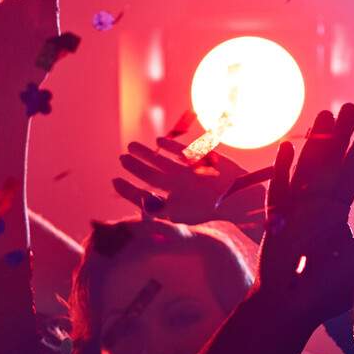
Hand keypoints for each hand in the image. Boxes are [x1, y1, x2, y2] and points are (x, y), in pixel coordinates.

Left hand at [115, 138, 267, 236]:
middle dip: (136, 166)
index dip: (129, 189)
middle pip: (152, 175)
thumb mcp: (180, 214)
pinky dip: (172, 147)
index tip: (113, 181)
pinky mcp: (202, 162)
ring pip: (163, 162)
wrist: (240, 197)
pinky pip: (184, 153)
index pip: (145, 195)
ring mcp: (189, 174)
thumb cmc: (210, 209)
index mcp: (173, 202)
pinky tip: (160, 140)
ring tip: (131, 146)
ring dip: (147, 154)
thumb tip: (136, 211)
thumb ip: (158, 213)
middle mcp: (178, 188)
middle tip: (121, 158)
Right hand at [255, 104, 353, 327]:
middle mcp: (316, 207)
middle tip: (348, 106)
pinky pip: (279, 192)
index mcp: (336, 213)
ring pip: (305, 171)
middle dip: (338, 137)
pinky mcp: (276, 222)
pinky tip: (288, 149)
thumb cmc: (328, 288)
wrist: (294, 309)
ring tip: (323, 117)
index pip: (350, 176)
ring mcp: (295, 212)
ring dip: (314, 144)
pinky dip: (282, 171)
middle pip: (328, 165)